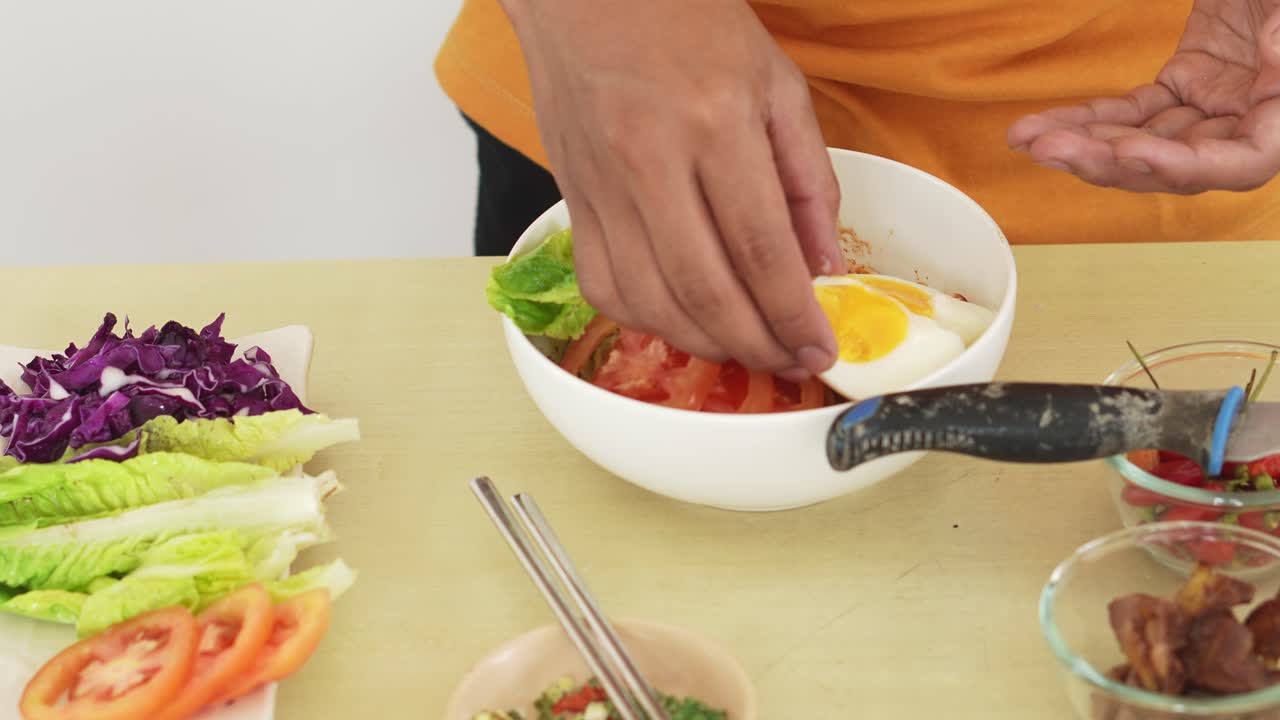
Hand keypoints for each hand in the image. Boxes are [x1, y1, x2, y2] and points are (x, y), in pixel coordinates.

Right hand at [499, 0, 841, 377]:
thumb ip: (806, 178)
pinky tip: (681, 320)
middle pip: (705, 291)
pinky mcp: (569, 199)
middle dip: (756, 344)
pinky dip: (645, 320)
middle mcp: (650, 161)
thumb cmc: (686, 22)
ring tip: (743, 347)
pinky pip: (602, 286)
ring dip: (703, 343)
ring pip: (650, 302)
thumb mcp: (775, 82)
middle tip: (788, 361)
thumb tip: (822, 265)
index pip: (760, 249)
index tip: (820, 350)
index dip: (794, 315)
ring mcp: (601, 186)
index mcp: (714, 123)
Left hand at [1008, 0, 1279, 193]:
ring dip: (1082, 143)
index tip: (1128, 151)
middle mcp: (1251, 123)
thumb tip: (1274, 55)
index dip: (1180, 165)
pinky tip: (1040, 126)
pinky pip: (1130, 112)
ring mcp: (1214, 109)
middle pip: (1173, 164)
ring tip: (1027, 137)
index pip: (1240, 163)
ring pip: (1142, 141)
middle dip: (1105, 159)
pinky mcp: (1185, 87)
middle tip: (1049, 149)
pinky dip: (1086, 118)